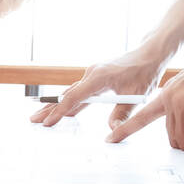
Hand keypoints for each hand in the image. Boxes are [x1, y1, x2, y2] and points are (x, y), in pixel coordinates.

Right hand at [30, 42, 166, 128]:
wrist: (149, 54)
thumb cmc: (144, 71)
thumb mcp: (136, 96)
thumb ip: (122, 113)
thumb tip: (112, 130)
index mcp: (98, 77)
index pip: (74, 97)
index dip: (60, 111)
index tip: (49, 122)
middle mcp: (91, 74)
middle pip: (66, 95)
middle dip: (49, 108)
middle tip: (33, 120)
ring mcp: (92, 75)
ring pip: (70, 93)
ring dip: (56, 105)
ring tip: (40, 115)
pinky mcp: (95, 77)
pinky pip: (78, 91)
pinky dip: (68, 101)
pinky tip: (63, 110)